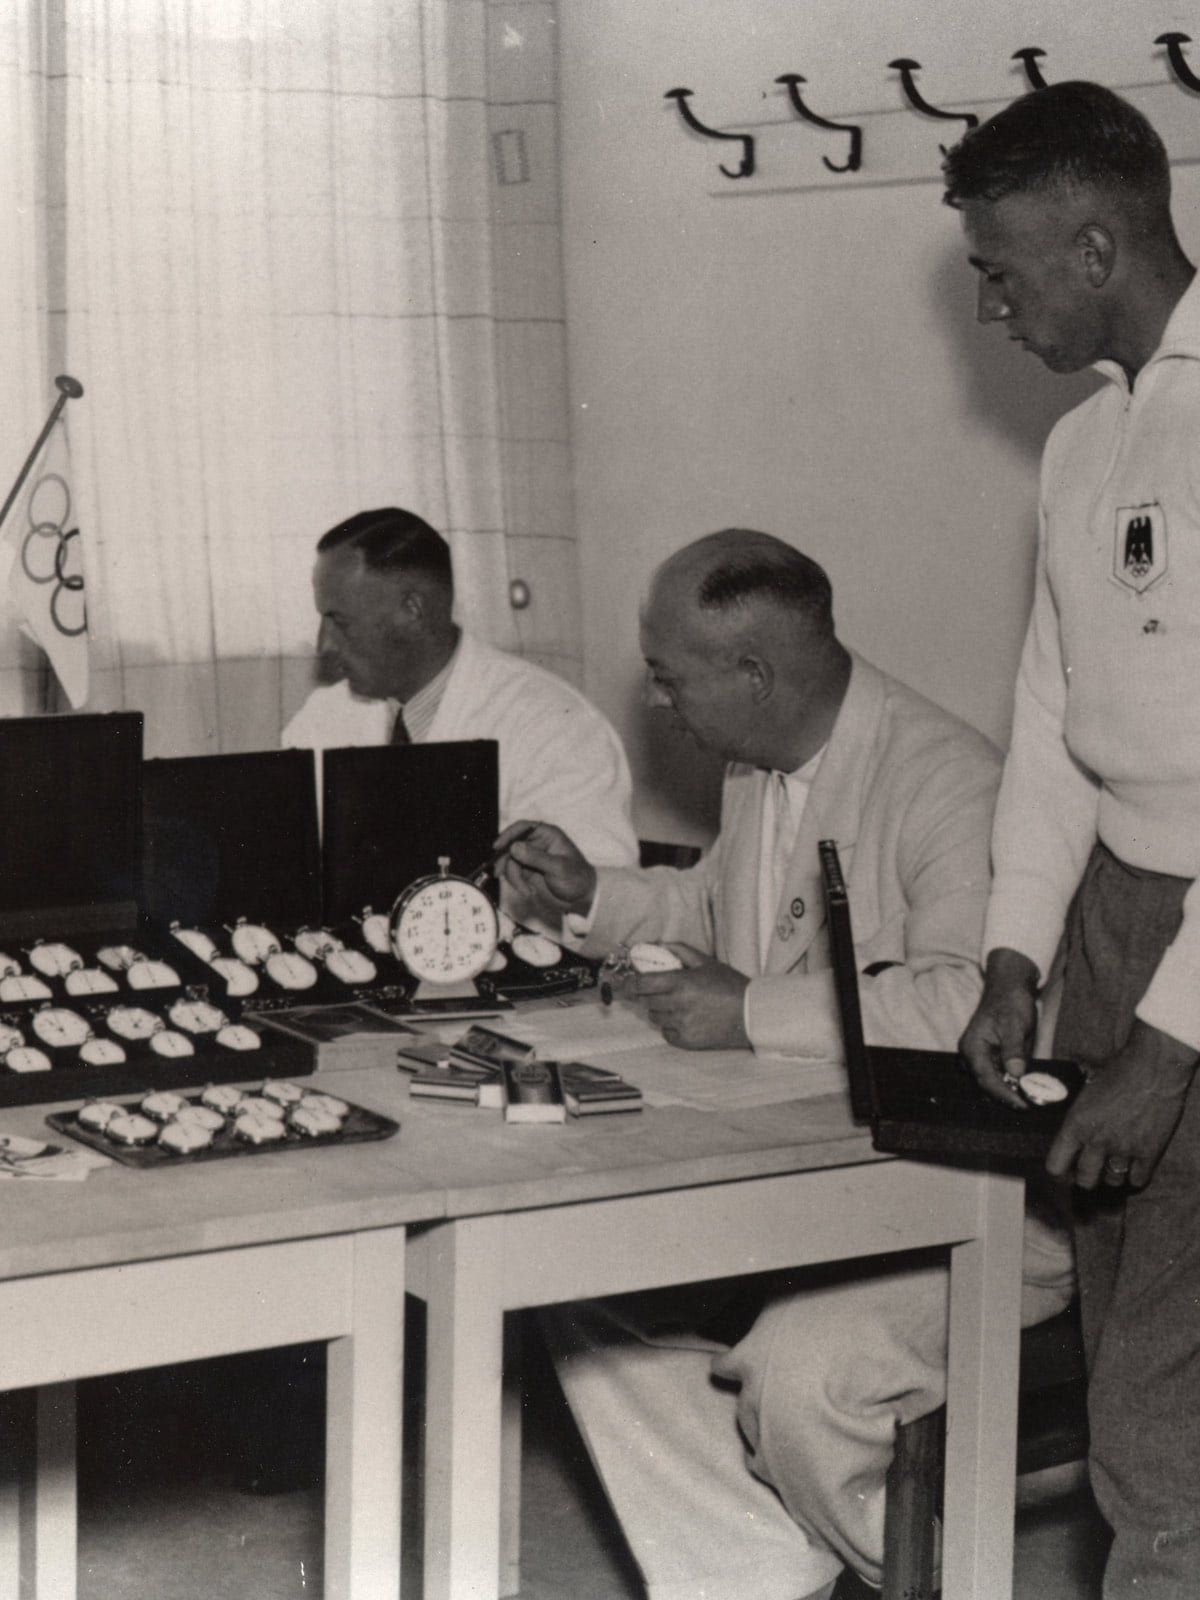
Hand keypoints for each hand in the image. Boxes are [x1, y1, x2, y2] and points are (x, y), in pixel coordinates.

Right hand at [494, 820, 596, 915]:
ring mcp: (532, 857)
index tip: (497, 847)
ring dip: (513, 877)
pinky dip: (517, 883)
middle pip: (512, 846)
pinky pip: (514, 873)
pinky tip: (527, 892)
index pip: (523, 828)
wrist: (583, 897)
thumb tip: (514, 847)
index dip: (508, 835)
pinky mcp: (528, 870)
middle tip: (499, 874)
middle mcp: (538, 843)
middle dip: (506, 861)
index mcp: (548, 835)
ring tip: (525, 891)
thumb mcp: (558, 868)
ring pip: (511, 861)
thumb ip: (536, 858)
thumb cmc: (577, 878)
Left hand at [633, 945, 749, 1049]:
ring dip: (660, 1010)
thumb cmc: (731, 986)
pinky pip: (666, 1033)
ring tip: (680, 1005)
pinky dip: (670, 1026)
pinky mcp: (686, 1041)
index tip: (625, 982)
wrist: (752, 1016)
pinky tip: (687, 1019)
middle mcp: (679, 1005)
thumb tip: (657, 945)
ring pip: (655, 1017)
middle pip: (646, 1000)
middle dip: (649, 994)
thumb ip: (680, 950)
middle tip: (662, 990)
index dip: (629, 983)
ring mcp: (682, 1025)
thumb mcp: (707, 962)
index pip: (642, 983)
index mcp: (682, 982)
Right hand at [959, 947, 1040, 1109]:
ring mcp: (980, 1056)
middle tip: (1030, 1105)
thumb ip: (1013, 1049)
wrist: (1010, 987)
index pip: (986, 1079)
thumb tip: (1016, 1073)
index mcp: (972, 1047)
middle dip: (1007, 1096)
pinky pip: (998, 1075)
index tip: (1023, 1104)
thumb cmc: (1010, 1002)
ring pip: (992, 1082)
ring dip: (1009, 1091)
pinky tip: (1026, 1087)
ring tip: (1030, 1098)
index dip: (1004, 1094)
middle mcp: (972, 1055)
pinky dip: (1011, 1082)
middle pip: (987, 1084)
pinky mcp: (991, 1056)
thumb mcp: (1014, 1024)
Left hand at [1046, 1019, 1197, 1189]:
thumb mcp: (1085, 1089)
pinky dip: (1136, 1176)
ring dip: (1112, 1175)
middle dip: (1087, 1177)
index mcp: (1075, 1124)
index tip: (1066, 1171)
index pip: (1056, 1166)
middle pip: (1085, 1180)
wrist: (1152, 1067)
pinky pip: (1138, 1180)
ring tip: (1115, 1163)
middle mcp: (1096, 1141)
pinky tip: (1136, 1165)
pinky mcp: (1149, 1153)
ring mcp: (1123, 1150)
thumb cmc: (1118, 1069)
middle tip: (1092, 1169)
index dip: (1060, 1173)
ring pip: (1112, 1182)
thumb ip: (1077, 1111)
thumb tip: (1067, 1118)